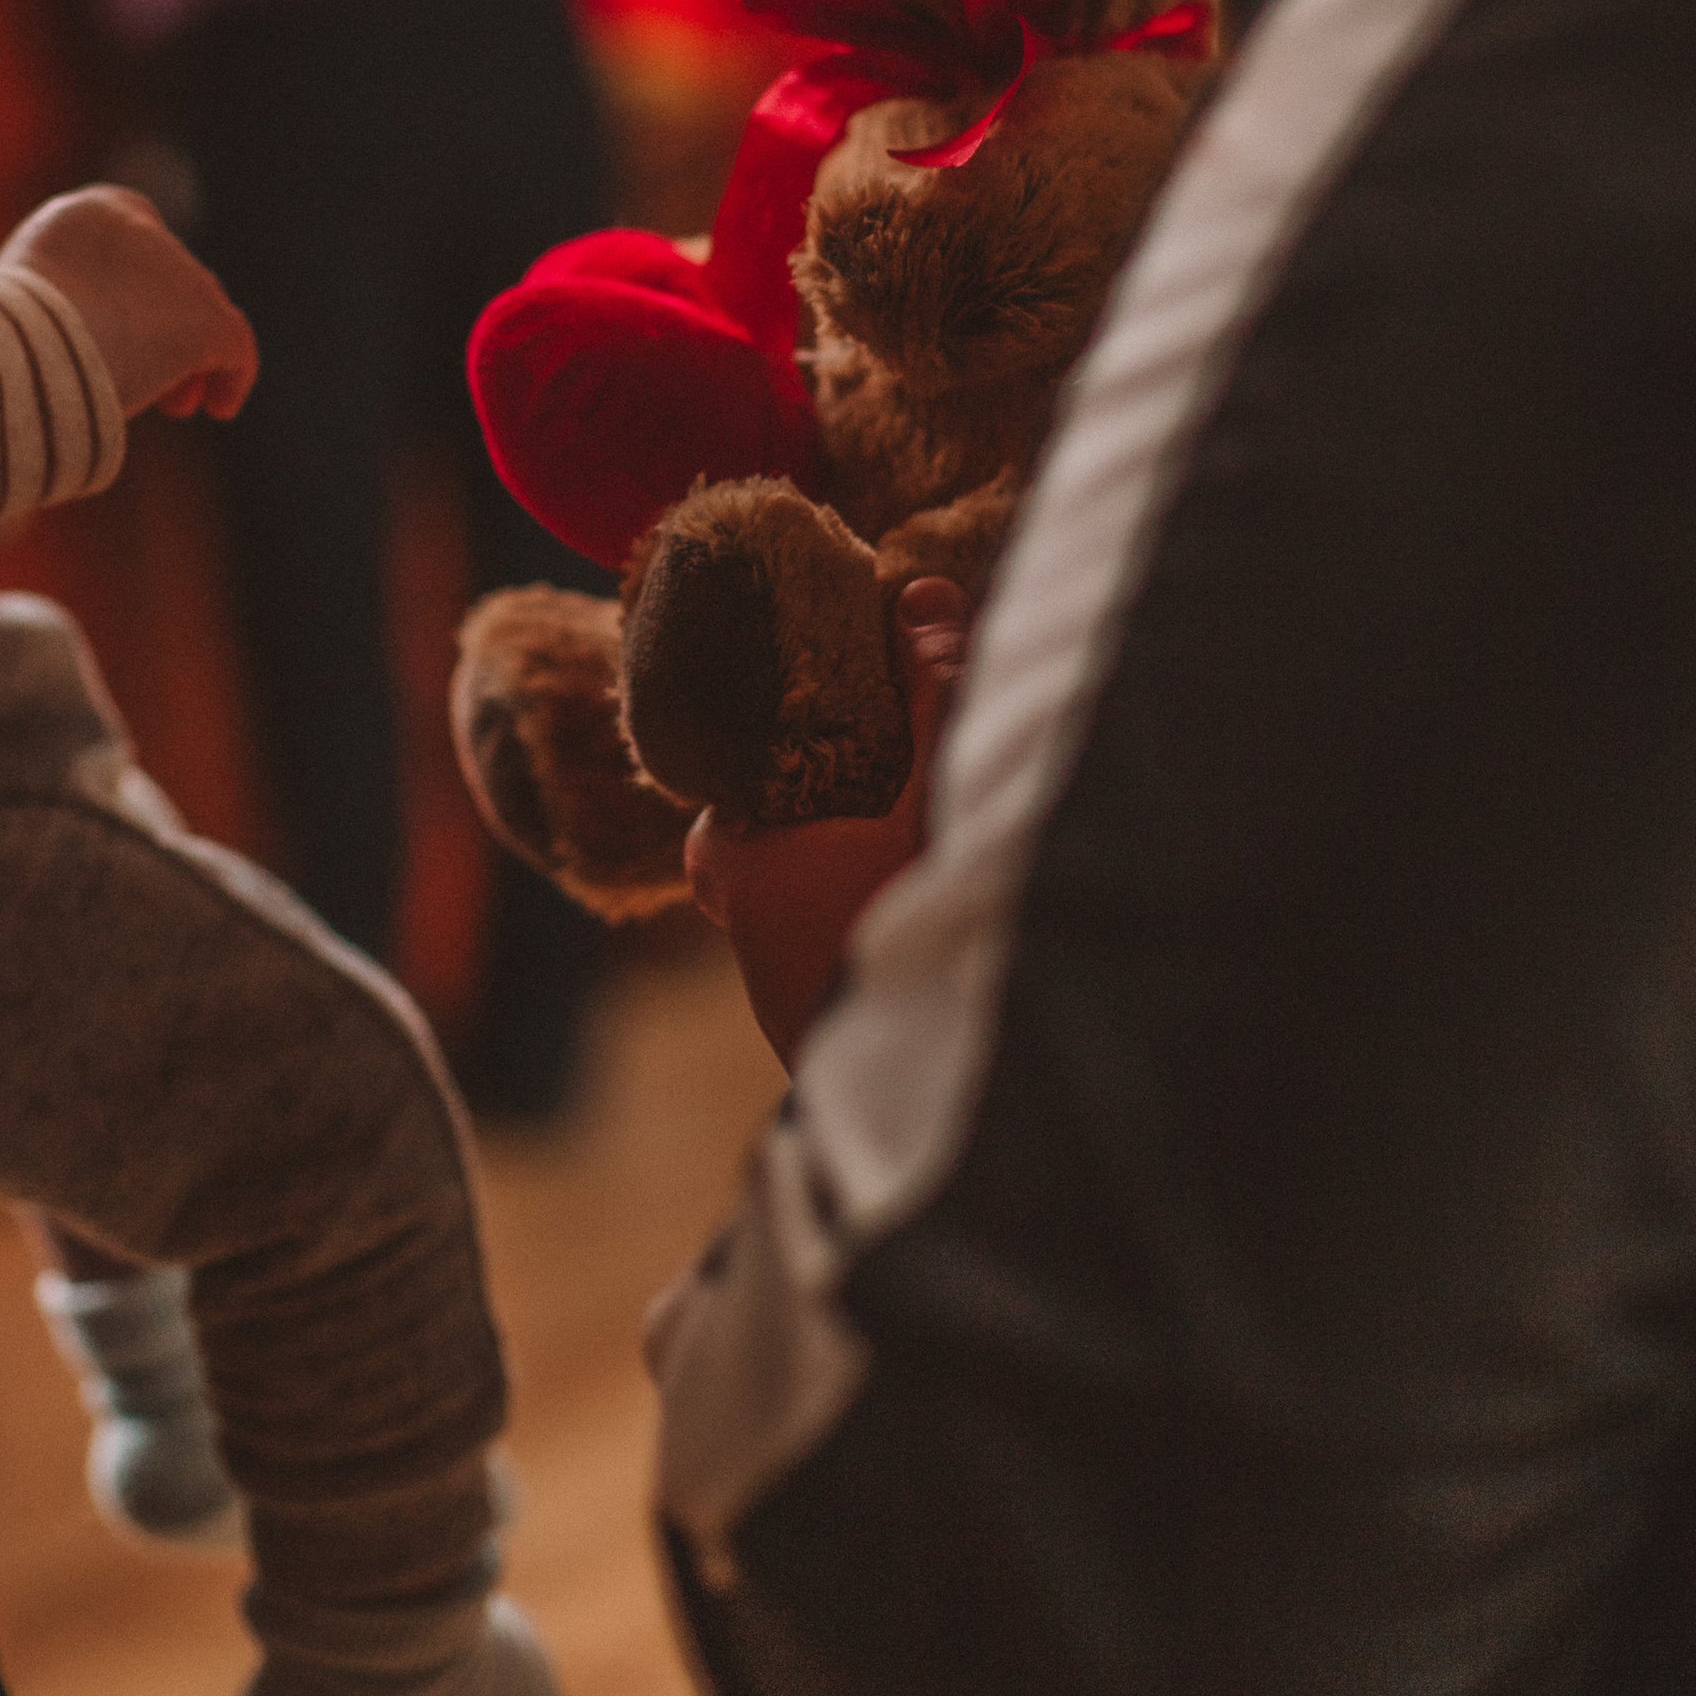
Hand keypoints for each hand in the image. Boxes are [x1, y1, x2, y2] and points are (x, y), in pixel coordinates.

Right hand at [2, 182, 257, 419]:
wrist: (12, 355)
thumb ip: (29, 302)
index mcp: (81, 214)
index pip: (130, 243)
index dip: (135, 291)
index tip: (114, 335)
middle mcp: (136, 229)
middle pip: (170, 282)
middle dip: (163, 329)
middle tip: (147, 381)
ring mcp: (176, 270)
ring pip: (201, 312)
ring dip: (190, 355)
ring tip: (176, 404)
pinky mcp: (203, 315)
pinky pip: (235, 344)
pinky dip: (233, 374)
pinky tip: (219, 408)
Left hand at [685, 574, 971, 1061]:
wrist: (983, 1100)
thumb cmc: (940, 921)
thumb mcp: (946, 787)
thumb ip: (934, 688)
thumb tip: (921, 595)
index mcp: (753, 877)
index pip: (711, 836)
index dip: (751, 802)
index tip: (812, 768)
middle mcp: (762, 960)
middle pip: (765, 892)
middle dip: (820, 853)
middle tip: (891, 811)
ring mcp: (807, 1030)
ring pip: (813, 951)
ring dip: (861, 914)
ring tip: (930, 876)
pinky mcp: (858, 1080)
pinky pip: (858, 1004)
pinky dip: (891, 969)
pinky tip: (953, 953)